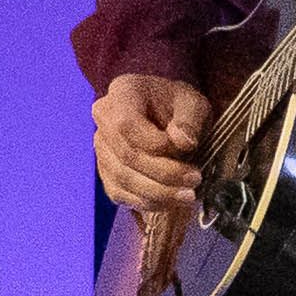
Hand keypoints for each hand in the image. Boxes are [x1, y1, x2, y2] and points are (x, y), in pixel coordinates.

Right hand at [95, 72, 213, 228]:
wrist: (165, 112)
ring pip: (122, 179)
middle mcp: (103, 120)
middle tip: (195, 180)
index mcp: (122, 94)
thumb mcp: (192, 102)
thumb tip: (182, 142)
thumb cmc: (178, 104)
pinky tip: (170, 202)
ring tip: (187, 196)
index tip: (189, 149)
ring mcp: (101, 148)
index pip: (126, 125)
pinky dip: (146, 202)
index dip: (156, 144)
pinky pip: (119, 193)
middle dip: (163, 174)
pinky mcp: (106, 171)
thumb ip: (189, 119)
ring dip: (157, 193)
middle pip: (125, 156)